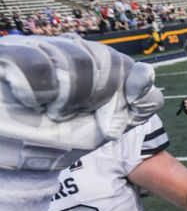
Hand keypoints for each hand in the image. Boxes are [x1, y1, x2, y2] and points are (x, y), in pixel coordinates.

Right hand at [0, 36, 163, 171]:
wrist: (19, 161)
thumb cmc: (60, 139)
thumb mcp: (108, 126)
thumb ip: (138, 103)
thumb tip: (148, 73)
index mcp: (90, 62)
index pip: (121, 63)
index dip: (120, 92)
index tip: (104, 117)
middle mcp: (64, 48)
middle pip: (103, 59)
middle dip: (96, 96)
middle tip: (75, 114)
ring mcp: (36, 48)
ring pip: (75, 60)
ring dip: (70, 97)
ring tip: (53, 112)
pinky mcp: (8, 55)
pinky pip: (36, 63)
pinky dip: (40, 90)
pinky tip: (34, 103)